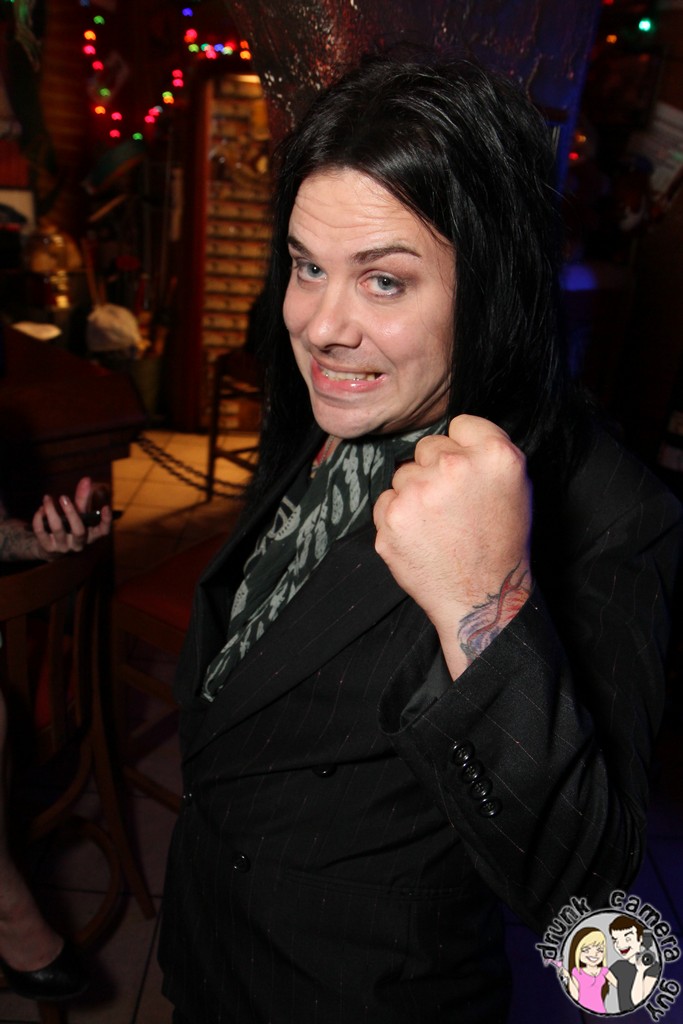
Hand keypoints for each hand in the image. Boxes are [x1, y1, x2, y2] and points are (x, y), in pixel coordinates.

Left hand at [31, 477, 112, 556]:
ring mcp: (63, 547)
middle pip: (78, 531)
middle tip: (63, 496)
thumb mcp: (78, 513)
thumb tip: (87, 479)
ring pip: (57, 529)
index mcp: (90, 535)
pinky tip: (41, 509)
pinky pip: (41, 532)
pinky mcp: (48, 548)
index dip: (106, 521)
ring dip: (50, 510)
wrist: (49, 547)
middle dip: (71, 512)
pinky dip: (39, 518)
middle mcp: (78, 544)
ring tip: (47, 498)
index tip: (105, 507)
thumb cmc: (69, 526)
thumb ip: (83, 497)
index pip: (103, 531)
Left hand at [373, 415, 532, 676]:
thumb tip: (456, 432)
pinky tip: (420, 537)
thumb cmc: (500, 543)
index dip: (463, 447)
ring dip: (415, 494)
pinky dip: (397, 517)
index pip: (461, 423)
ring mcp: (420, 491)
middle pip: (428, 446)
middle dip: (436, 470)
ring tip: (439, 525)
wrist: (481, 598)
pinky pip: (386, 500)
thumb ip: (487, 452)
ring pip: (404, 473)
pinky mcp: (393, 516)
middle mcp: (455, 466)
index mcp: (495, 455)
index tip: (466, 470)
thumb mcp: (516, 487)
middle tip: (453, 506)